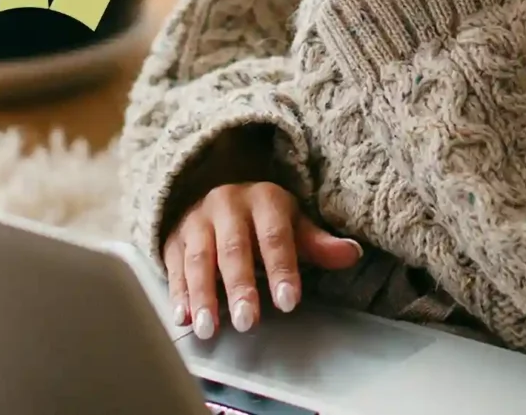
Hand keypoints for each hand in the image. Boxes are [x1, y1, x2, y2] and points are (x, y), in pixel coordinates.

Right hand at [163, 180, 365, 338]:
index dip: (282, 269)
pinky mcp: (173, 239)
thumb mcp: (293, 223)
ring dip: (203, 296)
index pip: (275, 236)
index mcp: (263, 200)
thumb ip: (318, 243)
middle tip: (247, 322)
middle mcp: (226, 205)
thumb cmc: (263, 219)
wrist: (216, 198)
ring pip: (199, 259)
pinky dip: (178, 294)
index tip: (289, 302)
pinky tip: (183, 317)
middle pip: (233, 249)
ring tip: (210, 328)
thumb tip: (352, 253)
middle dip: (240, 287)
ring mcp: (196, 221)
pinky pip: (174, 267)